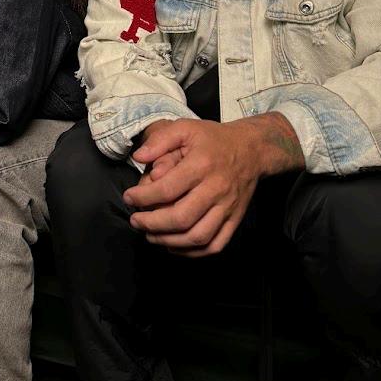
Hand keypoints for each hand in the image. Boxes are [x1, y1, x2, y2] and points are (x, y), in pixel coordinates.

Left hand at [124, 119, 266, 256]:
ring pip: (198, 236)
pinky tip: (175, 246)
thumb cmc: (214, 139)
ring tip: (150, 235)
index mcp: (202, 165)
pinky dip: (193, 252)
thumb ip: (160, 140)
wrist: (252, 150)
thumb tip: (138, 157)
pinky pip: (215, 245)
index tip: (129, 198)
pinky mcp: (235, 220)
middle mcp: (216, 189)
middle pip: (181, 217)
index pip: (168, 189)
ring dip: (169, 242)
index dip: (143, 197)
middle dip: (152, 224)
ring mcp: (227, 208)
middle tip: (136, 221)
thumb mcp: (185, 128)